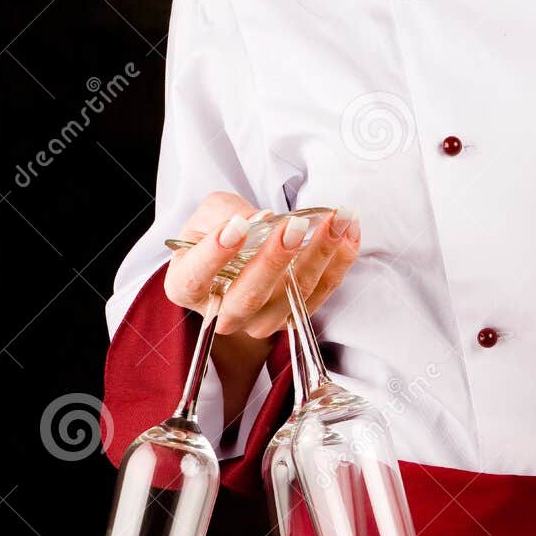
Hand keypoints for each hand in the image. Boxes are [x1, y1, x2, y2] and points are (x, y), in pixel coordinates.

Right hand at [164, 190, 361, 339]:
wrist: (238, 255)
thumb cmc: (217, 232)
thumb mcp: (209, 214)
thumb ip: (225, 213)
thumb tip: (261, 221)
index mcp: (187, 286)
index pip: (196, 278)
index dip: (216, 253)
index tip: (238, 226)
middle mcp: (222, 313)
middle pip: (248, 296)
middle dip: (275, 258)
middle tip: (295, 225)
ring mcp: (260, 322)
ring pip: (291, 297)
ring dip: (319, 255)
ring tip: (336, 220)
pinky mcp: (293, 317)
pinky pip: (321, 293)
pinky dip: (339, 262)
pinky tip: (348, 232)